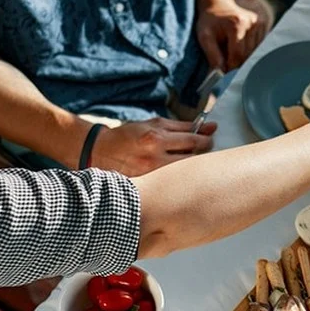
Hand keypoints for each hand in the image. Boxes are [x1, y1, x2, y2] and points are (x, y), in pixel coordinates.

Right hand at [90, 118, 216, 175]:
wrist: (99, 150)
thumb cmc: (129, 135)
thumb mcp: (154, 124)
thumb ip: (182, 126)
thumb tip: (208, 126)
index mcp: (157, 139)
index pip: (193, 141)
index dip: (206, 139)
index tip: (210, 138)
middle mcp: (154, 158)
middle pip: (192, 159)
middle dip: (201, 153)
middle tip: (201, 149)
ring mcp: (150, 175)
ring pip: (184, 173)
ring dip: (190, 166)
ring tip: (185, 160)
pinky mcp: (146, 186)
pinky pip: (171, 183)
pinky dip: (177, 178)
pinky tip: (175, 174)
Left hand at [196, 0, 266, 71]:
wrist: (218, 3)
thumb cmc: (209, 22)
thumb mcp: (205, 37)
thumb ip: (212, 56)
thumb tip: (221, 75)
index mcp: (237, 25)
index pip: (238, 56)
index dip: (231, 67)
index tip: (224, 72)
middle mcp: (251, 23)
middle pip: (248, 55)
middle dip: (237, 62)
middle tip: (226, 63)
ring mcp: (259, 23)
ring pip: (254, 52)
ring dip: (243, 56)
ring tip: (231, 49)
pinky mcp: (263, 24)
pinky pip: (258, 46)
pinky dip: (249, 50)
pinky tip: (239, 44)